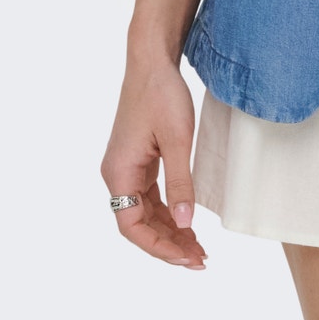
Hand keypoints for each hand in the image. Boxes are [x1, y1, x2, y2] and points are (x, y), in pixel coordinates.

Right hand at [101, 56, 207, 268]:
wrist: (152, 60)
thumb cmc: (162, 95)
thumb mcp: (177, 141)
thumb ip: (180, 184)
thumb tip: (186, 224)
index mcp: (119, 172)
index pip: (132, 227)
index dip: (159, 247)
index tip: (188, 258)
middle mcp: (117, 174)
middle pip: (138, 223)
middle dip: (168, 243)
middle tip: (201, 258)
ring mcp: (126, 167)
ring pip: (145, 211)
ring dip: (170, 230)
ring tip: (198, 247)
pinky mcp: (137, 159)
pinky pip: (149, 195)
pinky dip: (168, 210)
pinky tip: (187, 221)